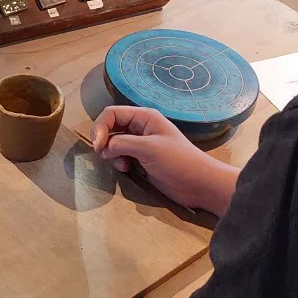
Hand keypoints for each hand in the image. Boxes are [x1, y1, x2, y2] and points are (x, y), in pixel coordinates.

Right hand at [93, 105, 240, 215]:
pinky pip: (121, 156)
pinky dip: (119, 162)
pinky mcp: (142, 159)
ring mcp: (141, 144)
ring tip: (123, 165)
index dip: (100, 127)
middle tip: (104, 155)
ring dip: (112, 154)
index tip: (98, 146)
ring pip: (114, 143)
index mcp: (144, 117)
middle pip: (111, 127)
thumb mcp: (148, 148)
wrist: (199, 184)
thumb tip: (103, 148)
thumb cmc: (177, 161)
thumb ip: (121, 143)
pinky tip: (128, 169)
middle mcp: (140, 127)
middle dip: (104, 141)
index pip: (112, 114)